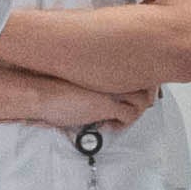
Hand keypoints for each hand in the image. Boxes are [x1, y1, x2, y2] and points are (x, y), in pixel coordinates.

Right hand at [0, 67, 150, 134]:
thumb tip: (104, 85)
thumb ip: (97, 79)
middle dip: (145, 97)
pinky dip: (123, 124)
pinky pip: (130, 116)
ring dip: (135, 112)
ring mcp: (114, 88)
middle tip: (136, 106)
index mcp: (109, 64)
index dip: (143, 82)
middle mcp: (115, 73)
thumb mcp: (81, 75)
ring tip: (121, 117)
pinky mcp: (108, 104)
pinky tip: (109, 125)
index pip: (140, 67)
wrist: (43, 92)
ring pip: (143, 101)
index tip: (138, 90)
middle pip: (147, 83)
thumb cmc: (54, 85)